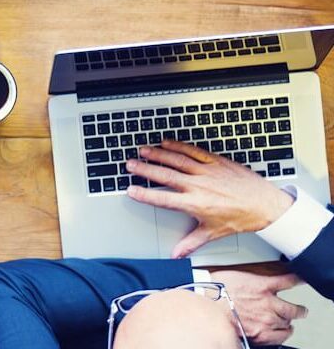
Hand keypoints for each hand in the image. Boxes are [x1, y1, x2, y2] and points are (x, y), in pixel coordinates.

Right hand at [126, 140, 294, 256]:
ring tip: (143, 150)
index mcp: (196, 204)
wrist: (266, 205)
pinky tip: (166, 143)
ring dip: (158, 154)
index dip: (145, 195)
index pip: (165, 199)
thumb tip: (177, 254)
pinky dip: (178, 146)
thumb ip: (191, 242)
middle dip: (146, 169)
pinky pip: (193, 151)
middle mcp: (199, 185)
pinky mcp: (215, 161)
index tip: (131, 190)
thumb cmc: (241, 218)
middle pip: (166, 175)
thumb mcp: (214, 232)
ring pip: (177, 160)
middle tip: (130, 164)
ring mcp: (207, 171)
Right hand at [209, 271, 306, 345]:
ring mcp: (266, 320)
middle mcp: (268, 303)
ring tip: (287, 323)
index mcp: (262, 285)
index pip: (289, 282)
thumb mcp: (234, 275)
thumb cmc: (215, 290)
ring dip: (287, 323)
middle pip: (294, 309)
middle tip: (301, 311)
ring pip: (288, 324)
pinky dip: (282, 334)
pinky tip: (282, 332)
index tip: (302, 281)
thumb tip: (252, 278)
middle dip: (299, 310)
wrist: (206, 305)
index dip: (298, 281)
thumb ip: (250, 279)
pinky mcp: (262, 335)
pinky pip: (280, 337)